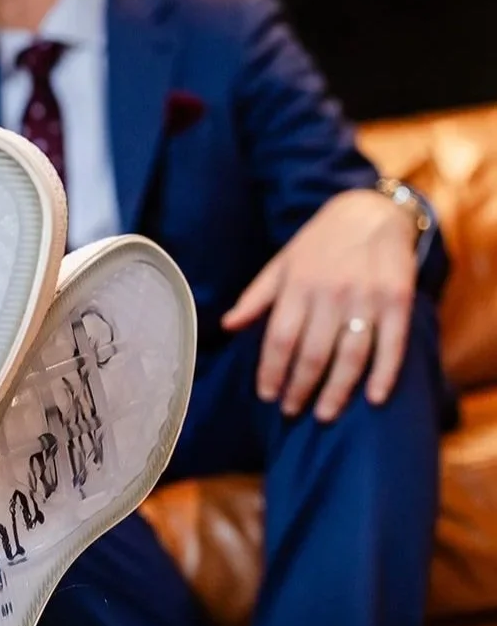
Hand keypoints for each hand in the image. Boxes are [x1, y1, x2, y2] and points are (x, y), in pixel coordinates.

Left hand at [221, 189, 418, 421]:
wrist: (371, 212)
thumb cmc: (320, 243)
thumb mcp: (282, 264)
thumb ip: (256, 297)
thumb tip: (227, 325)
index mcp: (298, 285)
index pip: (280, 339)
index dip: (272, 372)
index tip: (267, 395)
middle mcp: (331, 293)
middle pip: (313, 353)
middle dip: (300, 388)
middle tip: (292, 411)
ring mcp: (367, 297)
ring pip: (351, 355)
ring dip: (338, 391)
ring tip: (325, 414)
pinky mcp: (398, 299)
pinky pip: (393, 344)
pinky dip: (385, 374)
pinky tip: (374, 398)